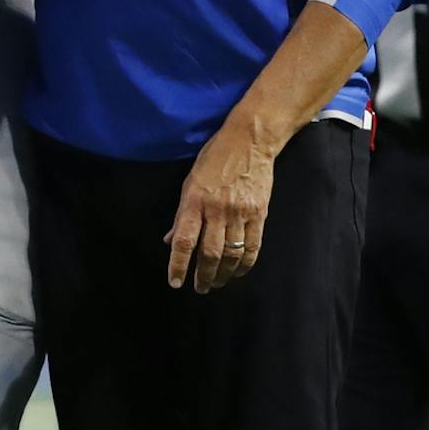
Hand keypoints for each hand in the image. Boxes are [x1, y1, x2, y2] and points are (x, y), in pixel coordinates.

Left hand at [165, 119, 276, 291]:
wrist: (249, 141)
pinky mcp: (259, 213)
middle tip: (199, 288)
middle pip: (209, 253)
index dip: (178, 265)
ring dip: (222, 274)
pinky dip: (244, 264)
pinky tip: (237, 271)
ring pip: (231, 254)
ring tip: (216, 283)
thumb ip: (181, 214)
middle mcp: (217, 209)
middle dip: (203, 276)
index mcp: (194, 200)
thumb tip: (169, 240)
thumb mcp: (190, 182)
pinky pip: (252, 246)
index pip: (183, 240)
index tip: (175, 282)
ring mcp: (240, 212)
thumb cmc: (214, 159)